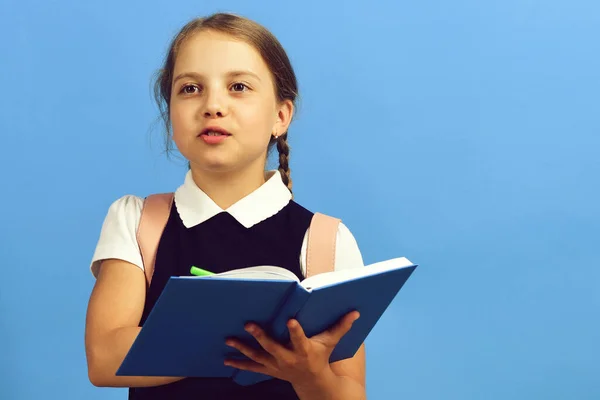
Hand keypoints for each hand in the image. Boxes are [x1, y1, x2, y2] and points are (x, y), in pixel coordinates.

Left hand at [224, 311, 359, 385]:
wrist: (312, 381)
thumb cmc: (320, 356)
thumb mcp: (331, 342)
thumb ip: (341, 326)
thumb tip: (355, 312)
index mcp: (304, 350)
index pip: (299, 338)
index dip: (295, 330)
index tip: (290, 320)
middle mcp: (288, 358)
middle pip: (272, 346)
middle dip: (260, 336)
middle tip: (249, 324)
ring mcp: (276, 365)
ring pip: (257, 356)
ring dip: (243, 348)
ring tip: (229, 340)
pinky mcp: (268, 368)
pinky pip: (251, 366)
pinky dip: (239, 363)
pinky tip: (226, 358)